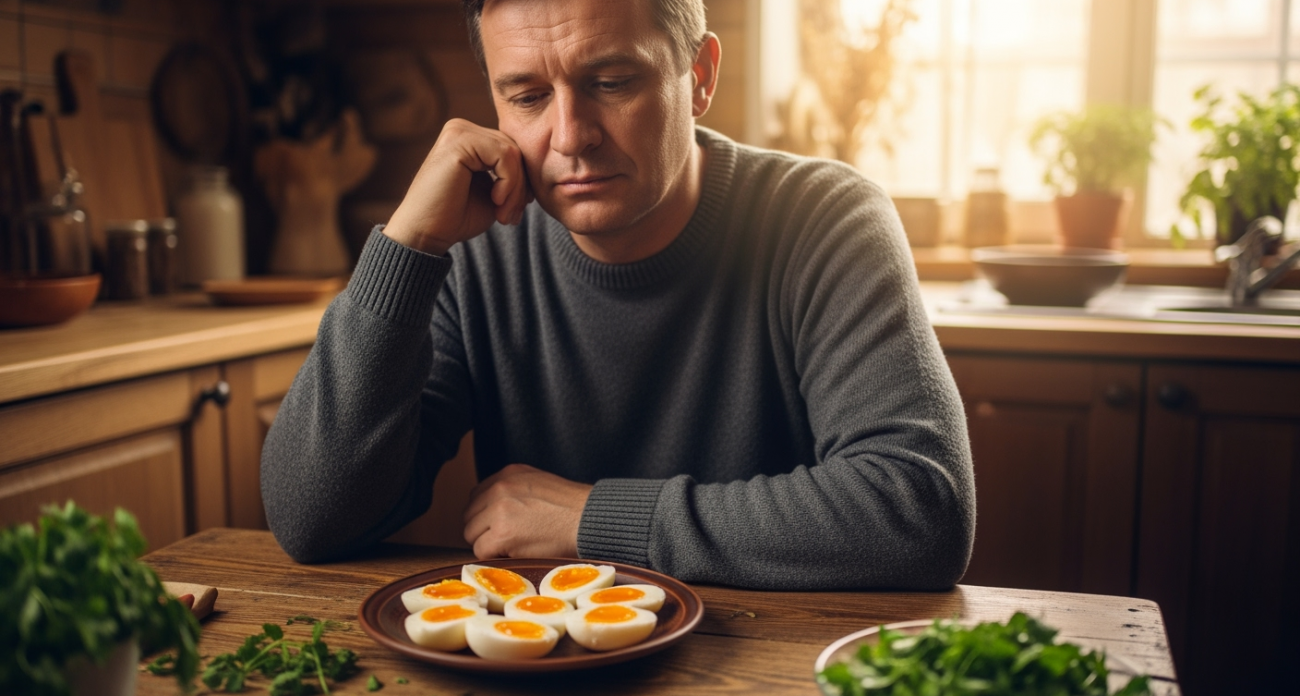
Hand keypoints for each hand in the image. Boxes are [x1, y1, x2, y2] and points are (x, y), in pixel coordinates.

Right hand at [384, 118, 533, 255]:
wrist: (425, 235)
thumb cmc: (455, 219)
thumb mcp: (494, 194)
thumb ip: (511, 176)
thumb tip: (539, 167)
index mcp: (468, 139)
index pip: (511, 150)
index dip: (520, 182)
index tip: (513, 212)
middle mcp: (461, 129)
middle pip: (514, 149)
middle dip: (520, 187)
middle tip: (510, 217)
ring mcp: (458, 131)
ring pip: (513, 152)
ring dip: (516, 189)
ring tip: (503, 215)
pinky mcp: (459, 140)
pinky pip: (505, 154)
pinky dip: (509, 182)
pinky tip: (496, 201)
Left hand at [462, 464, 592, 558]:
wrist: (589, 518)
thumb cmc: (571, 507)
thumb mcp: (538, 482)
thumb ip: (513, 489)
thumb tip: (493, 508)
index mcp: (507, 474)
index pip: (476, 497)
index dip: (485, 515)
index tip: (498, 525)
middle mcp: (499, 488)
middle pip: (469, 516)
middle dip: (483, 530)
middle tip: (504, 539)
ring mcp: (499, 510)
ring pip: (471, 534)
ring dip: (487, 544)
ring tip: (511, 546)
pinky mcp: (503, 534)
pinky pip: (481, 550)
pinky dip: (493, 556)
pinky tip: (513, 554)